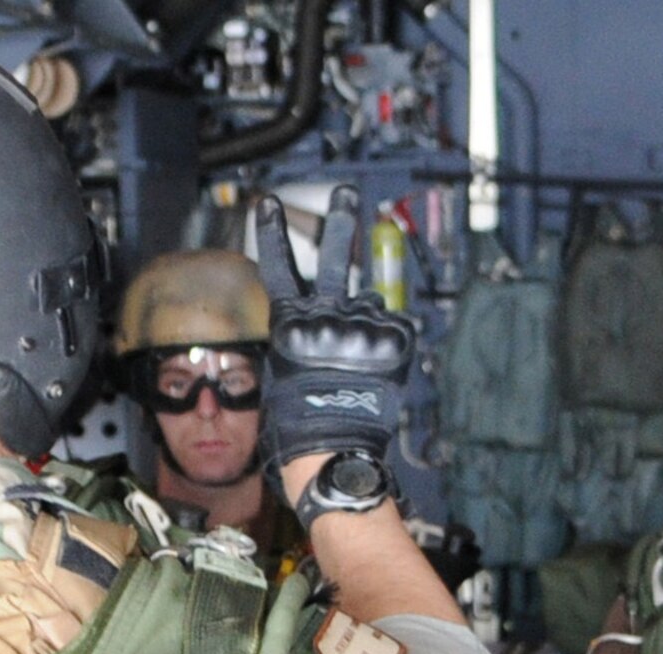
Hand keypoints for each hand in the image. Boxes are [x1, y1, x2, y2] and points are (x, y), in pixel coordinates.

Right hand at [253, 186, 416, 472]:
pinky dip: (389, 342)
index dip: (272, 233)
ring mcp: (361, 325)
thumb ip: (301, 338)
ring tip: (366, 317)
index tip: (268, 202)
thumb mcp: (282, 374)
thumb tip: (323, 324)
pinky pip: (394, 329)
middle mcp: (325, 315)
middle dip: (339, 221)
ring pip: (369, 299)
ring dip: (368, 306)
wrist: (329, 450)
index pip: (279, 268)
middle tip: (346, 194)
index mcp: (290, 324)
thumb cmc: (296, 424)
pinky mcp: (394, 339)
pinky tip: (378, 368)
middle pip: (333, 258)